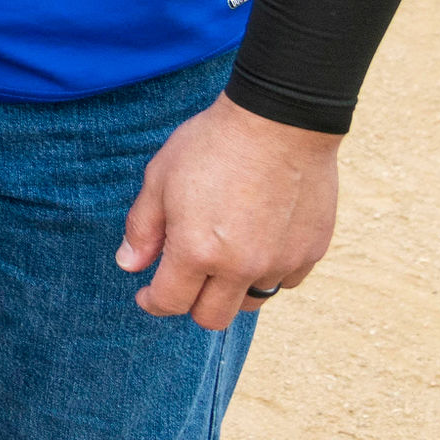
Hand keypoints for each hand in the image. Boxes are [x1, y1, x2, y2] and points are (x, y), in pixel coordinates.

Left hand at [120, 92, 341, 328]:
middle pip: (212, 317)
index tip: (148, 295)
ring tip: (223, 259)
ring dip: (232, 290)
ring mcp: (280, 263)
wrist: (280, 122)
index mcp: (197, 251)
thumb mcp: (160, 178)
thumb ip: (143, 228)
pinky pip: (285, 281)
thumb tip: (129, 265)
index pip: (171, 302)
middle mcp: (241, 267)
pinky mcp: (311, 252)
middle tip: (185, 280)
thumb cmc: (213, 144)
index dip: (153, 302)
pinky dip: (268, 273)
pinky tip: (258, 244)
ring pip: (251, 301)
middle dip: (191, 304)